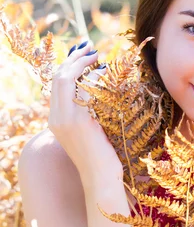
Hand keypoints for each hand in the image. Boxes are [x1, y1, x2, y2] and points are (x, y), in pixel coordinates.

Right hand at [48, 40, 122, 182]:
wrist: (100, 179)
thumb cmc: (100, 157)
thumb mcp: (89, 132)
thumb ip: (86, 113)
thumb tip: (95, 90)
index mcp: (56, 120)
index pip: (56, 84)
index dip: (68, 65)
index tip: (83, 54)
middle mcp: (57, 118)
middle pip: (58, 77)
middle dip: (74, 59)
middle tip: (90, 47)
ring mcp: (66, 120)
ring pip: (65, 80)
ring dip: (82, 63)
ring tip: (96, 55)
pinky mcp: (79, 122)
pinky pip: (82, 90)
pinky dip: (93, 77)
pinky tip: (104, 72)